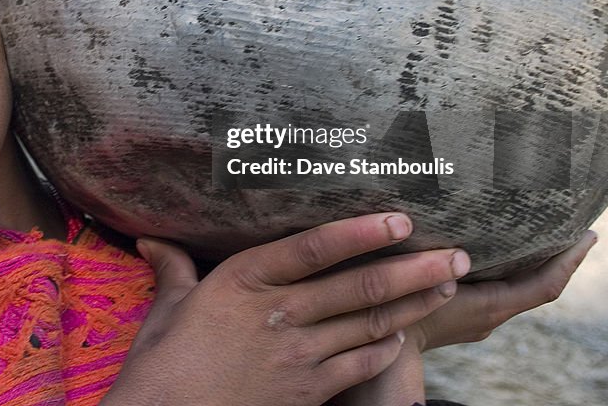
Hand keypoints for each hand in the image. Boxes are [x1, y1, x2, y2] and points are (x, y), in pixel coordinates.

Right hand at [102, 213, 469, 405]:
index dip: (362, 232)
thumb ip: (175, 268)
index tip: (401, 219)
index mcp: (245, 280)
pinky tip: (404, 337)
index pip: (315, 248)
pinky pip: (359, 366)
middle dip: (414, 269)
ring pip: (370, 324)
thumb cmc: (164, 363)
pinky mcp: (307, 391)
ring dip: (415, 305)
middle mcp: (280, 313)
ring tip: (447, 286)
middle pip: (360, 286)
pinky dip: (386, 350)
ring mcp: (299, 356)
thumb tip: (151, 240)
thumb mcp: (169, 308)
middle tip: (455, 254)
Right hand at [408, 229, 596, 351]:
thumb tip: (454, 250)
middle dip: (557, 256)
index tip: (588, 236)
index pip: (545, 286)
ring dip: (534, 262)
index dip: (569, 262)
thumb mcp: (418, 287)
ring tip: (539, 228)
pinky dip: (511, 268)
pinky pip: (501, 289)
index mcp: (491, 307)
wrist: (386, 352)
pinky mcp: (469, 315)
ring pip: (519, 286)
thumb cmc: (400, 319)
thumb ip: (435, 269)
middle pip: (538, 283)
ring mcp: (482, 317)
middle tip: (570, 224)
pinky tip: (498, 248)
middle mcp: (494, 315)